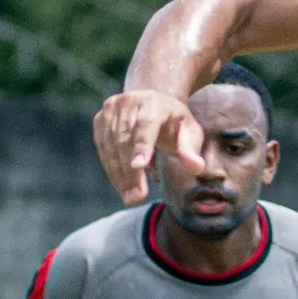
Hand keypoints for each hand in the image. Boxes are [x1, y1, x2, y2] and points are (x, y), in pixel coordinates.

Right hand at [91, 88, 205, 203]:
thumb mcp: (189, 134)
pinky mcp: (100, 119)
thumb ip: (191, 151)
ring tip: (130, 197)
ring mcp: (112, 108)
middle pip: (126, 139)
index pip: (146, 124)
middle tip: (136, 197)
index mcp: (154, 101)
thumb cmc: (175, 124)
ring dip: (119, 174)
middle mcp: (129, 100)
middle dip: (130, 171)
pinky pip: (103, 148)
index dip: (142, 146)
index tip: (139, 167)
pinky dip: (111, 169)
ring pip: (111, 146)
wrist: (153, 105)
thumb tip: (197, 168)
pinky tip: (121, 185)